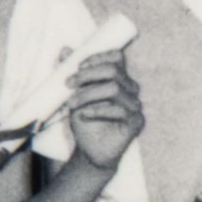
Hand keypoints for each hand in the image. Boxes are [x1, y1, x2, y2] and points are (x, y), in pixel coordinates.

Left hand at [56, 48, 144, 168]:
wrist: (89, 151)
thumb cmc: (85, 121)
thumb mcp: (74, 95)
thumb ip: (72, 73)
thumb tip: (64, 50)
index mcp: (118, 79)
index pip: (116, 57)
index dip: (98, 57)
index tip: (78, 66)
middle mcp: (130, 89)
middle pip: (113, 71)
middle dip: (87, 75)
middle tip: (68, 84)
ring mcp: (135, 105)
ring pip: (114, 88)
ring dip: (88, 94)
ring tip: (71, 104)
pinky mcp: (137, 122)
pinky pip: (119, 110)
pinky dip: (97, 110)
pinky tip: (84, 115)